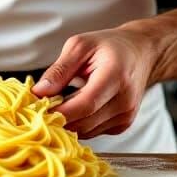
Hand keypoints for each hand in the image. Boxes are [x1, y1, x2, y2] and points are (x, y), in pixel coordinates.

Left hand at [31, 25, 157, 138]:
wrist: (140, 53)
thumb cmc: (109, 46)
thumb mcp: (80, 46)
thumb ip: (59, 70)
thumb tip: (38, 92)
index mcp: (115, 76)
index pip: (85, 104)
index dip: (59, 111)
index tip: (36, 108)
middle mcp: (125, 100)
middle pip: (84, 122)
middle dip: (59, 118)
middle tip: (39, 107)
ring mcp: (126, 116)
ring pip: (87, 131)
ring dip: (68, 122)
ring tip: (56, 104)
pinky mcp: (123, 125)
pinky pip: (94, 131)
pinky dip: (80, 123)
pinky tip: (75, 107)